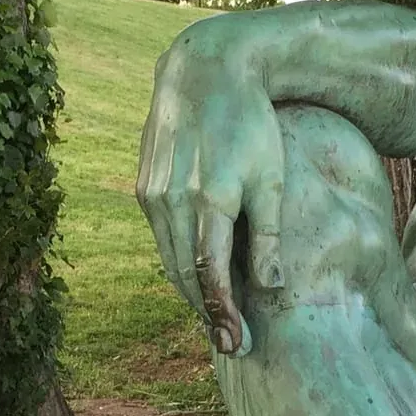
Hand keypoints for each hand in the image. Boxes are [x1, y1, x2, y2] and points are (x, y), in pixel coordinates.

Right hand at [136, 27, 285, 356]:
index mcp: (209, 200)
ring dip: (190, 292)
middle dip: (206, 314)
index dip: (223, 314)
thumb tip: (271, 289)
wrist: (205, 70)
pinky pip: (162, 237)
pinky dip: (179, 261)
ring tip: (216, 319)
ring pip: (169, 259)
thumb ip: (270, 234)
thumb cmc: (251, 122)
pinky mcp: (144, 186)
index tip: (237, 344)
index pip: (211, 275)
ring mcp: (152, 194)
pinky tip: (198, 275)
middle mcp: (172, 201)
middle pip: (184, 275)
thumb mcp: (271, 176)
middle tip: (230, 345)